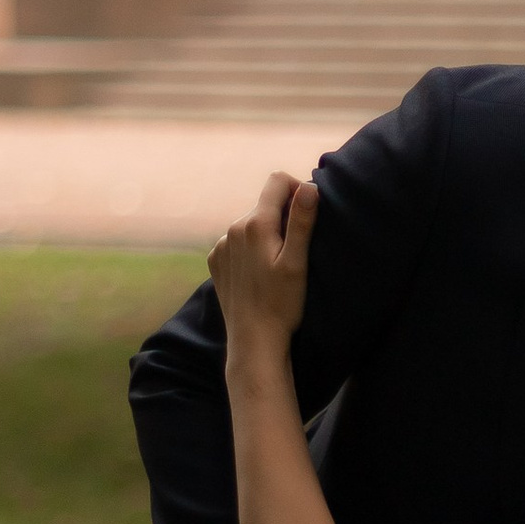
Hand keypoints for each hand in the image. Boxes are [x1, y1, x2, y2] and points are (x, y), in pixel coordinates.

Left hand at [210, 173, 315, 357]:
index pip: (277, 181)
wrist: (253, 342)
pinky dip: (250, 250)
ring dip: (266, 235)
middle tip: (296, 250)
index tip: (307, 214)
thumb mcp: (297, 262)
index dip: (296, 189)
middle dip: (282, 217)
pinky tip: (258, 275)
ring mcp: (221, 245)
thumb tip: (308, 186)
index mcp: (255, 224)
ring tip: (276, 267)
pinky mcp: (216, 261)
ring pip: (251, 225)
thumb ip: (301, 221)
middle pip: (264, 205)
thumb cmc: (281, 305)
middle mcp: (233, 229)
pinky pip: (237, 243)